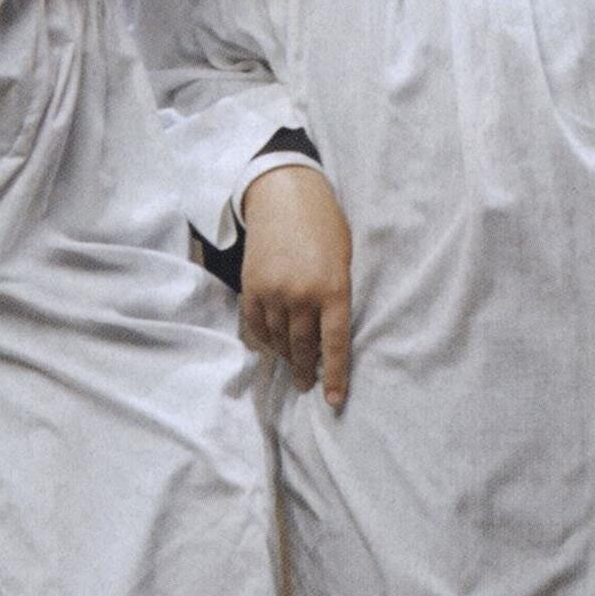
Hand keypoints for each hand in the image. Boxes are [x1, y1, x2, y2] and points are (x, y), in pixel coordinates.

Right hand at [238, 166, 353, 407]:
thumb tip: (329, 334)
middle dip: (306, 371)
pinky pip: (255, 324)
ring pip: (278, 339)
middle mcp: (301, 295)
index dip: (334, 376)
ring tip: (292, 367)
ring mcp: (272, 291)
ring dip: (285, 357)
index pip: (335, 344)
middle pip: (303, 347)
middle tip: (307, 385)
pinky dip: (263, 339)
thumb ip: (337, 296)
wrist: (283, 195)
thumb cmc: (324, 226)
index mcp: (333, 289)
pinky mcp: (251, 285)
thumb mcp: (343, 261)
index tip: (333, 401)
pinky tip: (270, 346)